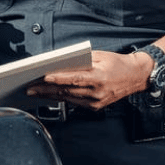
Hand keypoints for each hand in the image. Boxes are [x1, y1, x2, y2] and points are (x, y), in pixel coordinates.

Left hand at [27, 50, 151, 110]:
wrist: (135, 77)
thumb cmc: (117, 63)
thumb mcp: (99, 56)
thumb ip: (81, 62)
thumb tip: (60, 64)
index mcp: (99, 78)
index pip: (74, 79)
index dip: (57, 79)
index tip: (43, 77)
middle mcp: (97, 93)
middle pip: (67, 91)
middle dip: (46, 89)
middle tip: (30, 87)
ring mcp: (96, 102)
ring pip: (68, 99)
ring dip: (49, 95)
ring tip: (34, 91)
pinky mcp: (95, 107)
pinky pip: (74, 102)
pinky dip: (61, 98)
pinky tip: (49, 95)